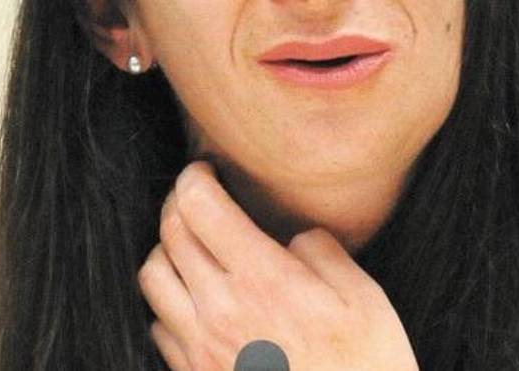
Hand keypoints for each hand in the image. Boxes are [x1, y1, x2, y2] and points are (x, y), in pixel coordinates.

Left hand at [137, 160, 419, 370]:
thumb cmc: (366, 368)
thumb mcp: (364, 300)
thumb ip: (323, 252)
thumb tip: (292, 237)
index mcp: (263, 280)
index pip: (200, 207)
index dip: (195, 177)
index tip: (206, 168)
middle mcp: (220, 310)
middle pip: (170, 233)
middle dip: (179, 202)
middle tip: (198, 195)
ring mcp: (200, 348)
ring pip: (153, 276)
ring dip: (167, 250)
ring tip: (194, 245)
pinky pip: (158, 325)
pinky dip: (168, 301)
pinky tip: (198, 300)